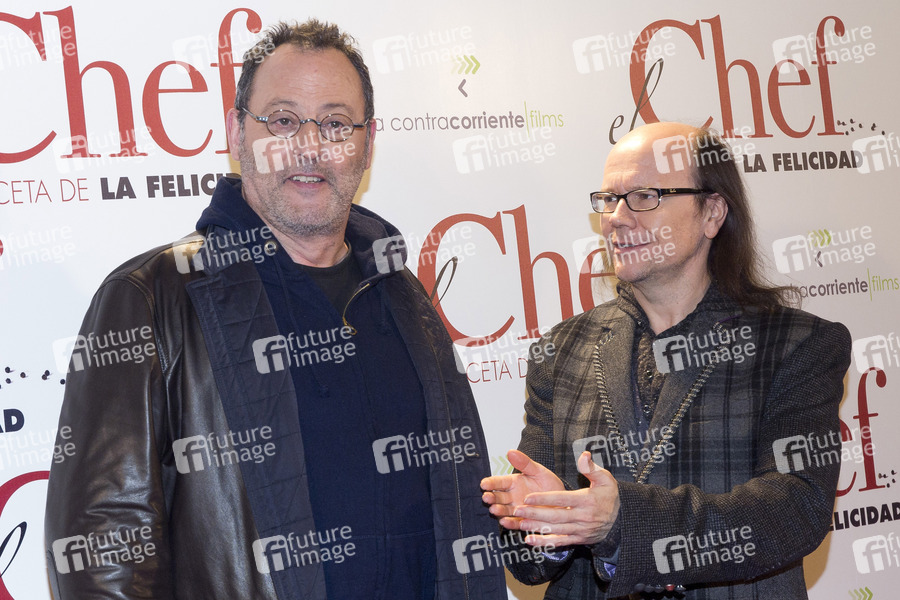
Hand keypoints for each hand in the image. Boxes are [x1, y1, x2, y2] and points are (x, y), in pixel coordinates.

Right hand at [480, 449, 564, 530]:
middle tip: (486, 497)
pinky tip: (505, 521)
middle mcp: (513, 497)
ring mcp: (518, 510)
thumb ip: (524, 463)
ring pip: (505, 510)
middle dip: (491, 497)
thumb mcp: (538, 471)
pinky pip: (516, 523)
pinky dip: (510, 523)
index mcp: (514, 482)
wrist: (564, 502)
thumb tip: (510, 451)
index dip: (491, 483)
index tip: (484, 483)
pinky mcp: (525, 521)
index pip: (499, 482)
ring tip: (494, 509)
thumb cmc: (550, 485)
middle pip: (499, 497)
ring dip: (498, 511)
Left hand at [505, 451, 619, 546]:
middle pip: (556, 516)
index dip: (544, 498)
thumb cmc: (609, 496)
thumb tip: (584, 455)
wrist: (621, 520)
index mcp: (587, 500)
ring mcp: (580, 530)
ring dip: (537, 527)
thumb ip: (592, 468)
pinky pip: (560, 541)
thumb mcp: (606, 479)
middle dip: (535, 513)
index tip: (528, 497)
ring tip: (519, 524)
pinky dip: (545, 542)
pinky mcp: (578, 539)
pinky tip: (530, 540)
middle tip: (517, 510)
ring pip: (555, 529)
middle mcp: (583, 517)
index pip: (562, 499)